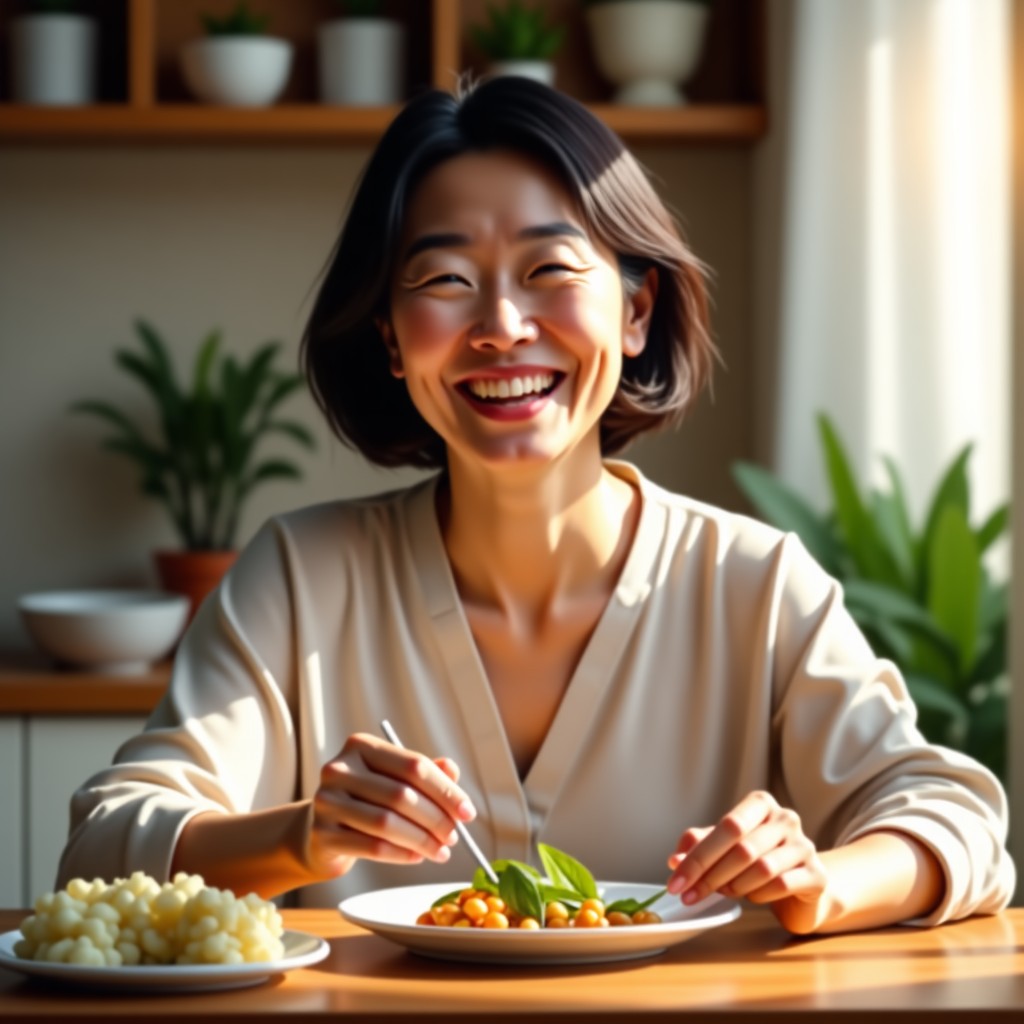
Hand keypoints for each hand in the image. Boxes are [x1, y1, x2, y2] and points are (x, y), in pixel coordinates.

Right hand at [307, 733, 475, 879]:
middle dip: (436, 819)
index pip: (413, 766)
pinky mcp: (322, 834)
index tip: (468, 813)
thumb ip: (424, 773)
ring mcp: (327, 801)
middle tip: (455, 837)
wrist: (320, 832)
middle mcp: (340, 769)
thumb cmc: (366, 800)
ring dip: (422, 840)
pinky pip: (372, 847)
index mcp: (361, 746)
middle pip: (402, 795)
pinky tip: (418, 857)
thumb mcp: (394, 780)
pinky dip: (401, 854)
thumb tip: (452, 770)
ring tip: (441, 851)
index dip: (445, 790)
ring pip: (387, 823)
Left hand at [666, 791, 831, 933]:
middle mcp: (786, 818)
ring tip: (723, 892)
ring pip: (761, 868)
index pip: (728, 826)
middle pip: (742, 848)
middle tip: (688, 895)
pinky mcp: (817, 874)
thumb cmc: (758, 859)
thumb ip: (700, 847)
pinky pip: (781, 885)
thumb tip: (674, 860)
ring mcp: (805, 845)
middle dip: (709, 875)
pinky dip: (758, 895)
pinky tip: (752, 897)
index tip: (675, 881)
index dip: (698, 855)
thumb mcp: (724, 848)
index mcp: (760, 804)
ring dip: (734, 885)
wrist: (802, 887)